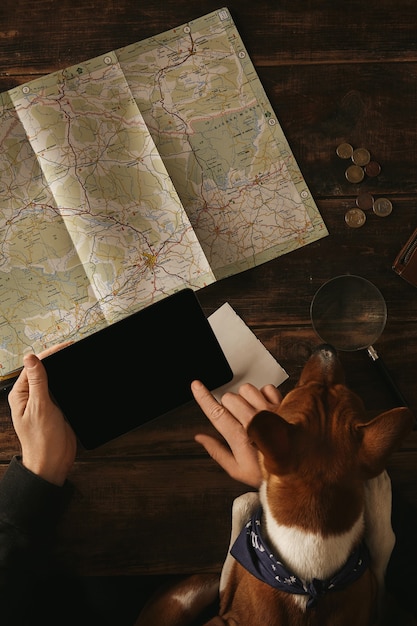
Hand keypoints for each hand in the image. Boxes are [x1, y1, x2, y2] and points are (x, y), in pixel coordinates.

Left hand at [8, 346, 76, 485]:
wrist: (53, 462)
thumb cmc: (42, 440)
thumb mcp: (40, 407)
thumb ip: (37, 381)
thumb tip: (31, 357)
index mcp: (20, 394)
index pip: (34, 366)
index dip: (50, 353)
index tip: (66, 346)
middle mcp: (30, 396)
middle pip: (44, 370)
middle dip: (58, 359)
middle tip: (74, 348)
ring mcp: (43, 402)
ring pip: (54, 379)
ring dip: (64, 370)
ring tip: (77, 357)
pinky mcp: (56, 408)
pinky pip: (62, 390)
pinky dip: (69, 382)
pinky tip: (78, 377)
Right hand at [192, 380, 281, 487]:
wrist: (298, 471)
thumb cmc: (267, 473)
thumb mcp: (237, 469)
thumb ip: (216, 451)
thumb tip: (200, 437)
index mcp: (240, 437)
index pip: (216, 412)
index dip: (203, 397)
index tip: (196, 385)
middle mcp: (255, 421)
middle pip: (229, 398)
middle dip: (228, 405)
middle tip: (236, 419)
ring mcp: (270, 412)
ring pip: (246, 389)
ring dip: (245, 398)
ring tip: (251, 412)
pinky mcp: (284, 405)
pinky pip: (267, 388)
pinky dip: (263, 394)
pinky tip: (265, 407)